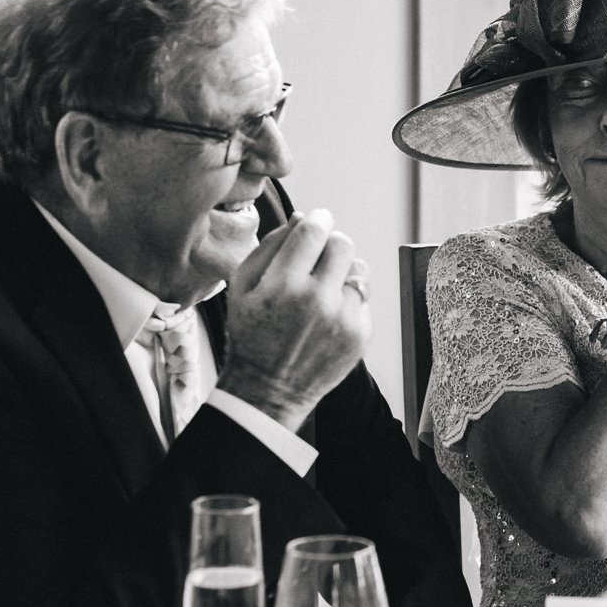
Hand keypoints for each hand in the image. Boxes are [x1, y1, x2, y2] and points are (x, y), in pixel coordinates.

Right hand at [218, 207, 372, 430]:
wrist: (268, 388)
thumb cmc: (250, 334)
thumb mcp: (242, 286)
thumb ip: (270, 246)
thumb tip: (301, 218)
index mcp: (284, 284)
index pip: (314, 230)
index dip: (317, 219)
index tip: (317, 220)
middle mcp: (318, 299)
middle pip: (342, 243)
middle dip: (330, 243)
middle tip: (318, 256)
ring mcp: (343, 319)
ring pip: (358, 269)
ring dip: (342, 271)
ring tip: (323, 288)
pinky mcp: (360, 334)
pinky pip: (363, 297)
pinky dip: (349, 299)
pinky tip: (328, 313)